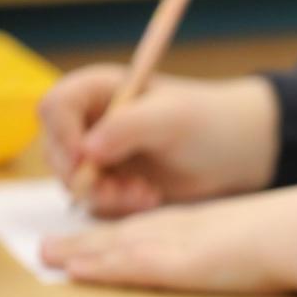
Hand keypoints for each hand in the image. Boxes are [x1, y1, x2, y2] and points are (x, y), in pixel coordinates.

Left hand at [39, 181, 296, 292]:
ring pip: (122, 245)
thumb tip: (273, 258)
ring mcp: (186, 242)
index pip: (158, 225)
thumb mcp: (277, 239)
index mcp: (214, 222)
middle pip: (131, 231)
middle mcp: (192, 227)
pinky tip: (77, 272)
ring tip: (50, 257)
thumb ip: (263, 248)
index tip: (101, 239)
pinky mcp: (184, 263)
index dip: (125, 232)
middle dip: (92, 241)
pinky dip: (103, 266)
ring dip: (83, 251)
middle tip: (54, 248)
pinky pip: (133, 264)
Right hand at [40, 65, 278, 216]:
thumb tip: (86, 149)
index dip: (63, 134)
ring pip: (75, 182)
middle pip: (56, 150)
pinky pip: (98, 201)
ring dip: (105, 195)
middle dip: (84, 176)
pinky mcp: (116, 182)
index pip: (56, 107)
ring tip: (146, 195)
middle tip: (122, 190)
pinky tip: (151, 199)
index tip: (86, 160)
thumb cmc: (210, 124)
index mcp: (100, 91)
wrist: (240, 152)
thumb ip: (127, 126)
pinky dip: (119, 206)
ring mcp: (102, 154)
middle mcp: (93, 121)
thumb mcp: (172, 118)